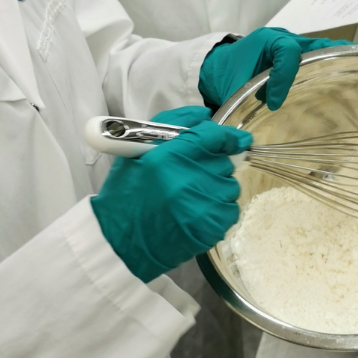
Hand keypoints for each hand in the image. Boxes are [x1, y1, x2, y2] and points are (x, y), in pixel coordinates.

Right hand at [90, 111, 251, 282]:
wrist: (121, 242)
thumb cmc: (128, 192)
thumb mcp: (138, 148)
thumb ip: (173, 123)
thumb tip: (206, 115)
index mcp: (168, 155)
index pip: (213, 136)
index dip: (228, 137)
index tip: (236, 140)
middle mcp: (187, 179)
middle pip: (224, 162)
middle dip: (214, 165)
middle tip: (194, 175)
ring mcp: (200, 205)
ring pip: (230, 186)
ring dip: (218, 188)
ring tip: (194, 196)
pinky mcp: (209, 228)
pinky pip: (231, 210)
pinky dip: (220, 210)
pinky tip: (199, 212)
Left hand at [199, 26, 351, 110]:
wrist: (219, 65)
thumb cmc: (226, 74)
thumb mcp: (231, 87)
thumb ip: (240, 103)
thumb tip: (244, 131)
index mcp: (265, 40)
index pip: (286, 52)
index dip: (283, 77)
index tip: (272, 103)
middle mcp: (282, 38)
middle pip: (310, 44)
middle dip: (328, 54)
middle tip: (347, 63)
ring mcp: (291, 44)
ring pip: (316, 47)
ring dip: (333, 56)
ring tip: (356, 63)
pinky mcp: (295, 54)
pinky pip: (314, 55)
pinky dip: (328, 61)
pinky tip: (345, 70)